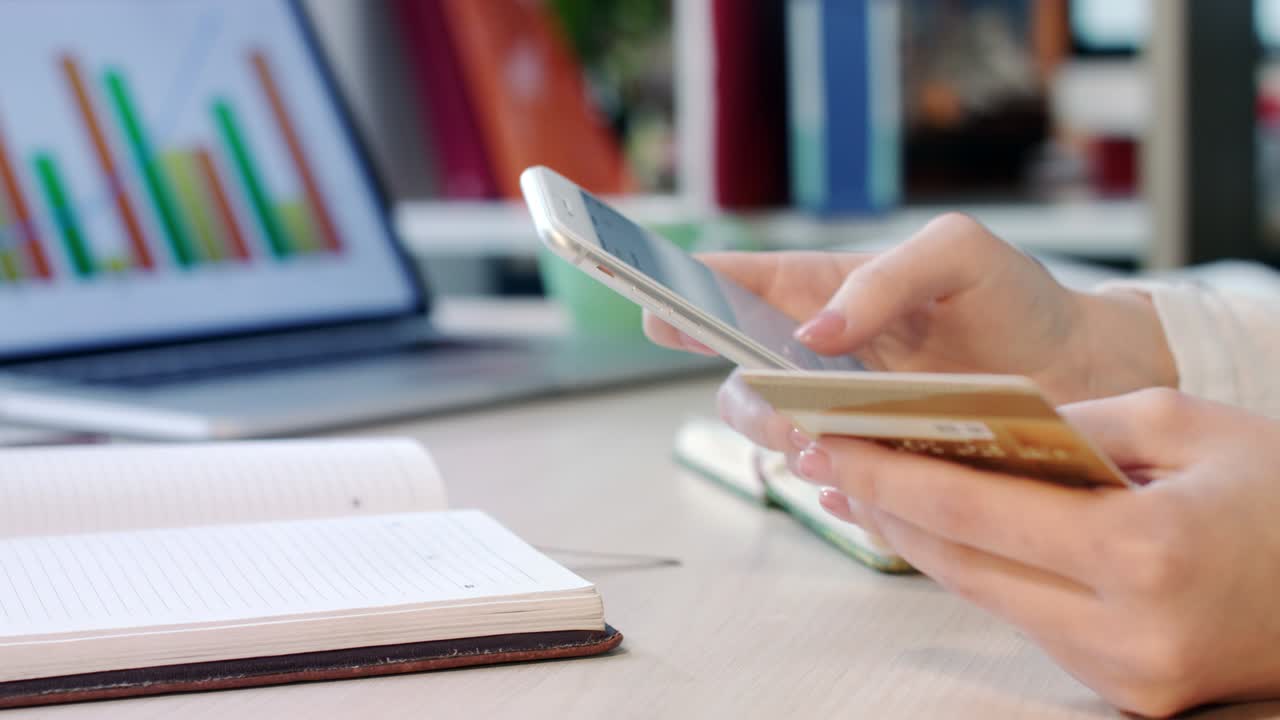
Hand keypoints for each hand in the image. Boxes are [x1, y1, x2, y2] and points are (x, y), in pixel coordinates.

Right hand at [644, 215, 1177, 452]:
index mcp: (825, 290)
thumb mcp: (957, 253)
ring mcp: (845, 413)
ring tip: (821, 442)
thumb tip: (812, 330)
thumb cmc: (1013, 298)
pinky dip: (834, 491)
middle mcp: (821, 356)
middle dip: (743, 395)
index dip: (685, 294)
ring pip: (778, 438)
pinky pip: (833, 486)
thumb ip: (883, 277)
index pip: (736, 286)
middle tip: (780, 404)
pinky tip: (853, 488)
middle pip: (740, 379)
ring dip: (785, 444)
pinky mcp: (878, 462)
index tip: (655, 306)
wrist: (1083, 371)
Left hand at [790, 389, 1279, 716]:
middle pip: (962, 563)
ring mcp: (1122, 673)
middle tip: (828, 460)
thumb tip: (982, 422)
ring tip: (869, 489)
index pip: (976, 510)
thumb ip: (1079, 421)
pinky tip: (947, 531)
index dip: (892, 474)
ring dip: (922, 541)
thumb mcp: (1190, 424)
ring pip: (985, 597)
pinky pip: (1026, 620)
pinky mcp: (1123, 693)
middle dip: (885, 507)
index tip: (833, 441)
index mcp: (1144, 550)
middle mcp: (1125, 629)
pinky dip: (981, 571)